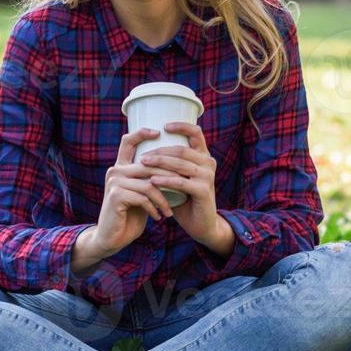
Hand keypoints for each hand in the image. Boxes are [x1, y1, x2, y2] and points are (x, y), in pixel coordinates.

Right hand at [86, 127, 175, 259]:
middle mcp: (115, 170)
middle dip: (169, 175)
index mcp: (121, 167)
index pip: (128, 141)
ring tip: (170, 211)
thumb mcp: (142, 194)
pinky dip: (155, 208)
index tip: (159, 131)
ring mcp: (114, 182)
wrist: (113, 238)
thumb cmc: (131, 215)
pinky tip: (159, 217)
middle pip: (148, 164)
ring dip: (164, 199)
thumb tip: (175, 166)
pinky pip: (143, 197)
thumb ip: (151, 179)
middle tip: (184, 187)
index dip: (142, 133)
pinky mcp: (115, 196)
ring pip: (149, 183)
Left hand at [141, 122, 219, 245]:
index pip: (195, 133)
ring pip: (180, 164)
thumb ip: (168, 164)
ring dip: (159, 163)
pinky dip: (165, 180)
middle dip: (160, 150)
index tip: (163, 126)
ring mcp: (207, 176)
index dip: (181, 126)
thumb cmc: (185, 199)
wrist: (201, 224)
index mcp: (203, 156)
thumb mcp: (178, 177)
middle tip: (142, 155)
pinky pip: (181, 182)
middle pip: (181, 150)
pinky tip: (152, 181)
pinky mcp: (204, 191)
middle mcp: (208, 163)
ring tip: (142, 164)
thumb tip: (144, 149)